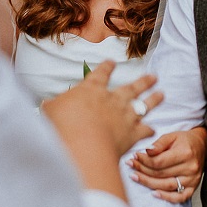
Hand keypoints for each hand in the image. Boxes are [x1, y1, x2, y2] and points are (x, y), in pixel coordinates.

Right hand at [41, 61, 161, 197]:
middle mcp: (112, 99)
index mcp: (92, 89)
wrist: (83, 145)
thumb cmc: (62, 125)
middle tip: (153, 76)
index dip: (107, 67)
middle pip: (131, 87)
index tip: (112, 62)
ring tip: (162, 94)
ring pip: (144, 105)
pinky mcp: (132, 134)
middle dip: (143, 81)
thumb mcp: (50, 111)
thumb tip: (44, 106)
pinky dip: (150, 130)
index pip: (101, 74)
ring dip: (153, 99)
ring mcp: (125, 116)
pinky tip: (154, 129)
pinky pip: (145, 130)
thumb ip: (52, 107)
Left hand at [129, 126, 206, 202]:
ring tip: (135, 177)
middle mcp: (190, 168)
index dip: (144, 160)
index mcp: (185, 153)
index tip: (134, 157)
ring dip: (148, 183)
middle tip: (131, 166)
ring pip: (166, 186)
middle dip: (142, 170)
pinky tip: (154, 194)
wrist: (201, 145)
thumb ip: (159, 144)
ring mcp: (193, 179)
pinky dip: (167, 198)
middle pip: (161, 174)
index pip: (159, 162)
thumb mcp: (171, 136)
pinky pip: (180, 197)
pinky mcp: (194, 187)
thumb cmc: (184, 140)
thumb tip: (146, 151)